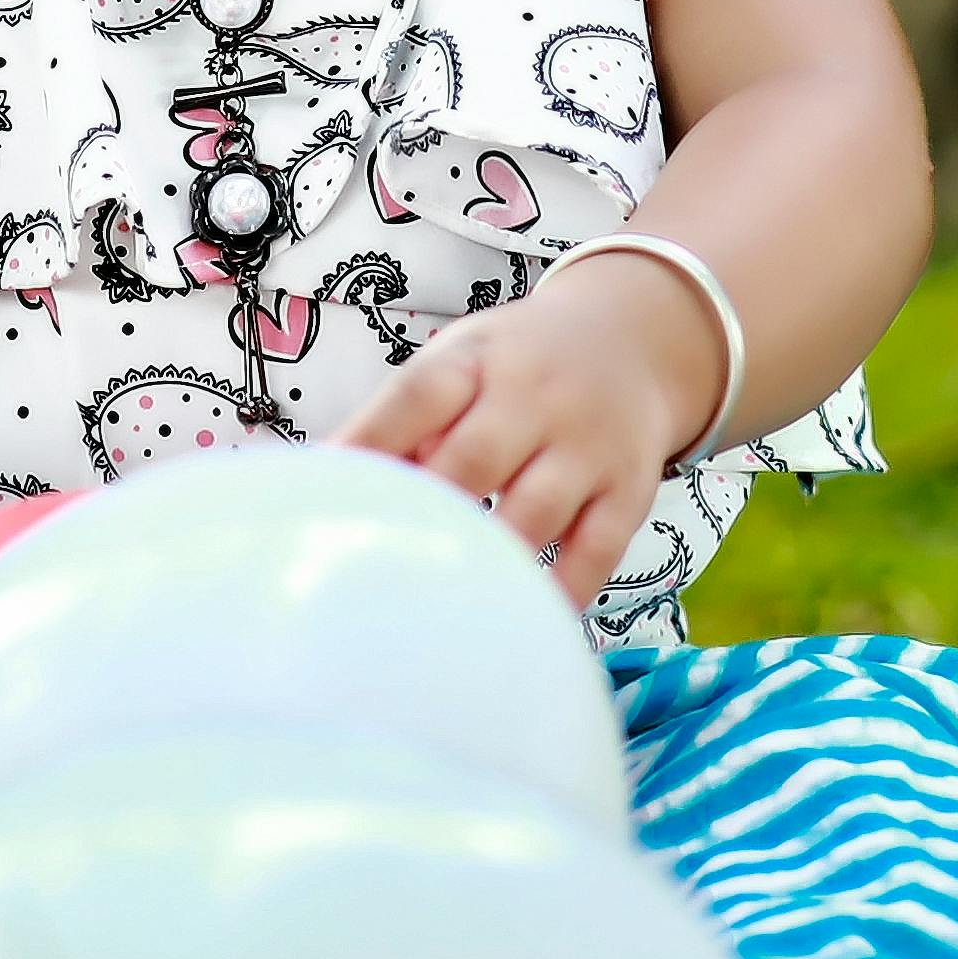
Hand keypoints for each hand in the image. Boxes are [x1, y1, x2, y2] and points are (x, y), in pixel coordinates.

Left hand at [340, 257, 723, 609]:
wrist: (630, 341)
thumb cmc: (515, 367)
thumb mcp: (463, 361)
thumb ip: (411, 421)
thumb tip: (345, 485)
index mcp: (476, 359)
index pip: (417, 396)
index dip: (370, 441)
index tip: (327, 487)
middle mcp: (535, 396)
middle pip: (475, 458)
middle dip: (428, 510)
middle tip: (382, 564)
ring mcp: (587, 445)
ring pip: (536, 510)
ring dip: (490, 557)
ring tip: (445, 606)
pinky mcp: (628, 490)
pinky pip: (598, 549)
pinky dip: (563, 589)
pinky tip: (528, 616)